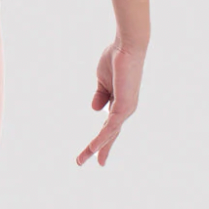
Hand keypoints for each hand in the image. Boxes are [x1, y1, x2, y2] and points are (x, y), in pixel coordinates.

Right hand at [76, 40, 144, 166]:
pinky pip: (110, 126)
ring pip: (108, 133)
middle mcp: (125, 109)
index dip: (102, 138)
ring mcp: (126, 109)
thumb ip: (100, 95)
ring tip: (81, 160)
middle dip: (99, 149)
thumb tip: (96, 109)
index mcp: (120, 102)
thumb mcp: (102, 80)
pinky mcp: (125, 106)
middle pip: (109, 133)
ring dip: (94, 147)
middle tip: (87, 163)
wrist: (126, 46)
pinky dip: (102, 138)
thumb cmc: (116, 58)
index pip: (109, 125)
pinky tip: (93, 147)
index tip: (94, 151)